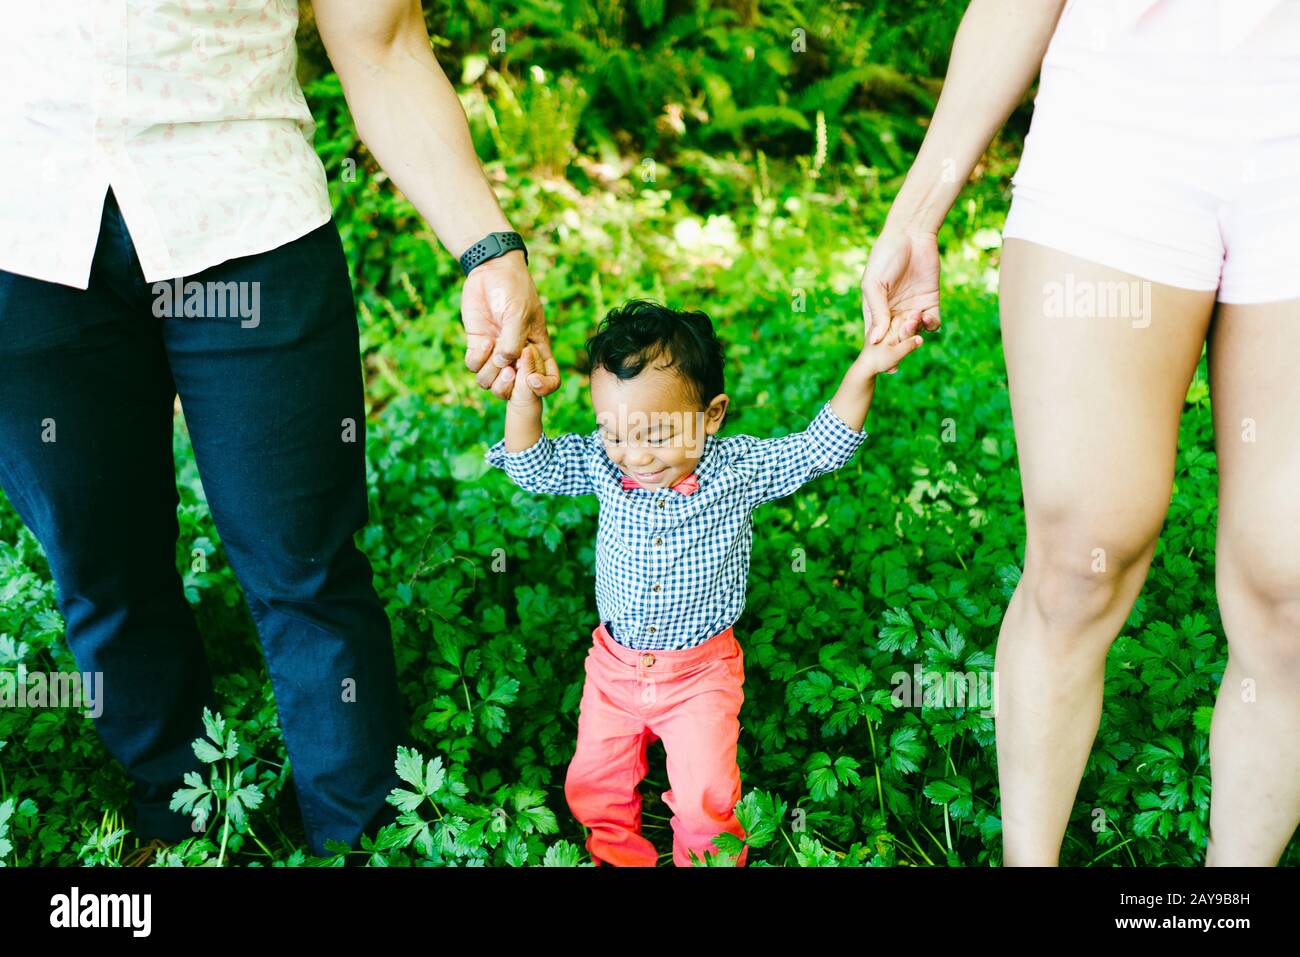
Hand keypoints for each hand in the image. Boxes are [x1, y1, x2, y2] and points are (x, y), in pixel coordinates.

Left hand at [460, 251, 560, 399]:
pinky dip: (477, 359)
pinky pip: (474, 366)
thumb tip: (503, 364)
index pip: (549, 379)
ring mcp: (496, 352)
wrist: (490, 269)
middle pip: (514, 390)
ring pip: (491, 382)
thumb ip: (513, 342)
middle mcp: (518, 356)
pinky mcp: (478, 345)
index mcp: (539, 349)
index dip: (543, 387)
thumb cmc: (513, 288)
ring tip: (491, 348)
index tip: (531, 380)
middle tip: (506, 367)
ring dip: (489, 373)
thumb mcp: (519, 313)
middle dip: (508, 385)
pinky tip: (483, 340)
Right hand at [860, 227, 941, 372]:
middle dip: (899, 340)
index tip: (881, 356)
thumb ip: (877, 311)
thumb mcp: (874, 284)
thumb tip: (875, 340)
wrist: (911, 234)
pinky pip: (932, 322)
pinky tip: (926, 318)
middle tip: (901, 333)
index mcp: (876, 310)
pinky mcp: (930, 301)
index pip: (877, 336)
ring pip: (915, 332)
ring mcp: (913, 308)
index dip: (879, 349)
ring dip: (914, 331)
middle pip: (897, 338)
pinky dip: (930, 325)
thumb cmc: (885, 256)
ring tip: (913, 319)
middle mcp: (894, 312)